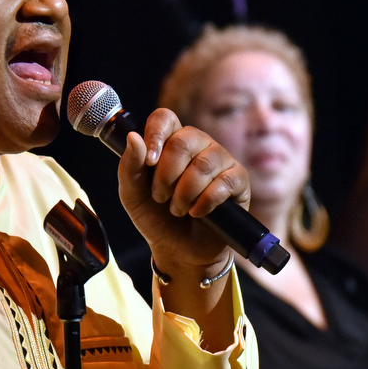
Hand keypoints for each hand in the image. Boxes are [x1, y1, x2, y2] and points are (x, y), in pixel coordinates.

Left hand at [117, 109, 247, 279]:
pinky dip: (205, 202)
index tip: (149, 162)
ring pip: (203, 164)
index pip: (165, 118)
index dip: (156, 135)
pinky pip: (224, 183)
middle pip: (184, 139)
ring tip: (178, 209)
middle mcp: (198, 145)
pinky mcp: (238, 180)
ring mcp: (220, 160)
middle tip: (161, 197)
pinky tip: (198, 213)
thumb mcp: (133, 196)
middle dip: (167, 174)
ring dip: (184, 193)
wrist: (179, 251)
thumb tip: (133, 137)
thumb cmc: (157, 219)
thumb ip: (129, 167)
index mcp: (170, 142)